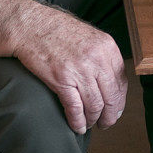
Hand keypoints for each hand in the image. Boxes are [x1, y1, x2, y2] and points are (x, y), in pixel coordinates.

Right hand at [12, 7, 126, 133]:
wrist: (31, 26)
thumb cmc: (58, 31)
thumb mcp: (90, 37)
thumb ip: (102, 56)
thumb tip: (110, 81)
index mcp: (107, 47)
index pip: (122, 81)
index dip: (120, 100)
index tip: (117, 109)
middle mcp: (97, 59)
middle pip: (112, 96)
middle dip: (111, 115)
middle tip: (106, 123)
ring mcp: (80, 70)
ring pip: (95, 105)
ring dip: (93, 120)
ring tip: (89, 124)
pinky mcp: (61, 79)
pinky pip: (75, 108)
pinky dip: (78, 121)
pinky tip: (77, 126)